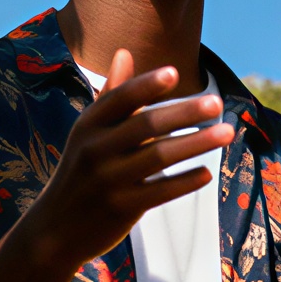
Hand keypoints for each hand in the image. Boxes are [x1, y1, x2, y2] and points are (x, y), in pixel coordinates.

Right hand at [11, 50, 230, 273]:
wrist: (54, 228)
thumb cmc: (80, 170)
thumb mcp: (87, 132)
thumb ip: (111, 95)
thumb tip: (124, 52)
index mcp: (87, 126)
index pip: (120, 99)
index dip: (146, 85)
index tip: (174, 72)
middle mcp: (95, 150)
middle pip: (145, 125)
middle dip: (184, 113)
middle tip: (217, 103)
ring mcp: (108, 181)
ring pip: (158, 157)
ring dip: (196, 143)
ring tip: (226, 132)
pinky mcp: (121, 208)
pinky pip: (159, 192)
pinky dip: (184, 182)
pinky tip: (207, 172)